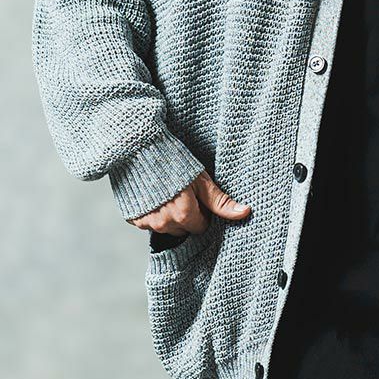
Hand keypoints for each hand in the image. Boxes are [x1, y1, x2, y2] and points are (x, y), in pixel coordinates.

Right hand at [130, 169, 251, 236]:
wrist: (136, 148)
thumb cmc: (172, 159)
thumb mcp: (200, 179)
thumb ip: (220, 201)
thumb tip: (245, 213)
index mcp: (184, 216)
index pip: (201, 227)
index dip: (203, 213)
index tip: (198, 198)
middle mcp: (165, 224)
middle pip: (183, 229)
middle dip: (187, 216)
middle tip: (183, 193)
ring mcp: (147, 223)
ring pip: (166, 228)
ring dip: (169, 216)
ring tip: (168, 192)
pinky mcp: (133, 219)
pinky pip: (149, 223)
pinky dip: (153, 213)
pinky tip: (154, 195)